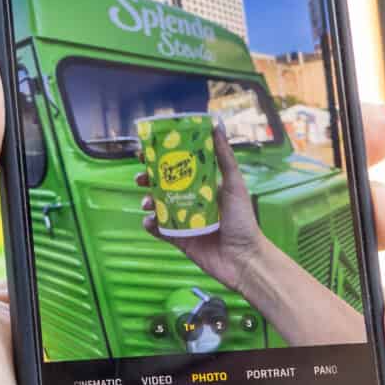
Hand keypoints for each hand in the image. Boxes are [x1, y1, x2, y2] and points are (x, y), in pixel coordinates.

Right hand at [136, 114, 260, 283]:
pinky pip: (158, 229)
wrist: (243, 259)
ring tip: (148, 202)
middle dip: (148, 179)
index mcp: (203, 185)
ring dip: (148, 201)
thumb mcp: (233, 184)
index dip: (162, 158)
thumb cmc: (243, 220)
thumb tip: (217, 125)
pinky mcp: (178, 239)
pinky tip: (150, 221)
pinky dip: (150, 224)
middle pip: (163, 185)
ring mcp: (183, 220)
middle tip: (141, 177)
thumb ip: (224, 156)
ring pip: (157, 206)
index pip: (179, 166)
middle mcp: (191, 200)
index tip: (146, 150)